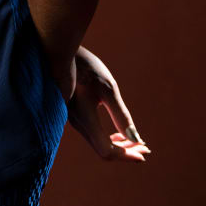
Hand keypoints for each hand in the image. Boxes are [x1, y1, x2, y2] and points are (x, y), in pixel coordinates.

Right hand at [65, 45, 151, 161]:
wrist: (60, 51)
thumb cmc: (85, 67)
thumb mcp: (108, 88)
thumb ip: (121, 115)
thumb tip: (135, 139)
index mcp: (85, 119)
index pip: (107, 150)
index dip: (127, 155)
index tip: (145, 151)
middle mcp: (77, 123)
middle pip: (103, 150)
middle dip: (126, 151)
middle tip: (146, 147)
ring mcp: (74, 120)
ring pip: (98, 143)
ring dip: (119, 145)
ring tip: (136, 141)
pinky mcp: (74, 114)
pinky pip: (93, 135)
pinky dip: (109, 138)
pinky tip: (119, 132)